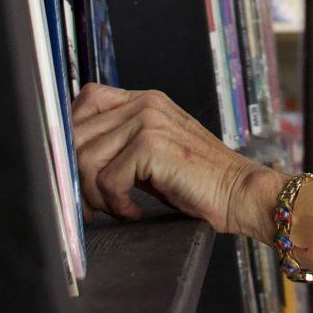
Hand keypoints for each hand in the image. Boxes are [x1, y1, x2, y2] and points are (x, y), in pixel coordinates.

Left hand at [72, 84, 279, 237]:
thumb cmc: (199, 180)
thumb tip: (76, 162)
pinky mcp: (151, 146)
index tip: (76, 172)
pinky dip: (116, 204)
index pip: (87, 100)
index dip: (72, 136)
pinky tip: (133, 211)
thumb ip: (121, 146)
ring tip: (118, 208)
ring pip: (87, 159)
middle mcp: (145, 104)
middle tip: (91, 205)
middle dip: (76, 176)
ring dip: (96, 195)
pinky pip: (107, 179)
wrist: (240, 193)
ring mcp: (148, 122)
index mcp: (145, 100)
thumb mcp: (154, 154)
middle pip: (79, 133)